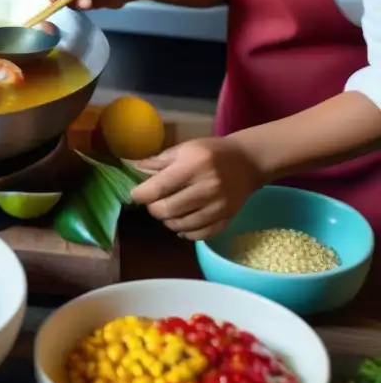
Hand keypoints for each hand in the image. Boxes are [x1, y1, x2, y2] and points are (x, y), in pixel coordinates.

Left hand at [130, 138, 267, 240]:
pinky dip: (186, 232)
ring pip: (182, 225)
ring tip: (168, 211)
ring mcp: (219, 206)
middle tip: (154, 203)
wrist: (248, 162)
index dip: (141, 194)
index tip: (135, 194)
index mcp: (193, 166)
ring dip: (168, 221)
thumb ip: (160, 161)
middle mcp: (207, 187)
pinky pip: (200, 234)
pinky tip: (182, 223)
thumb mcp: (185, 148)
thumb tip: (136, 169)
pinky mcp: (227, 218)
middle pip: (168, 210)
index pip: (160, 187)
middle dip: (154, 209)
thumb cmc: (211, 152)